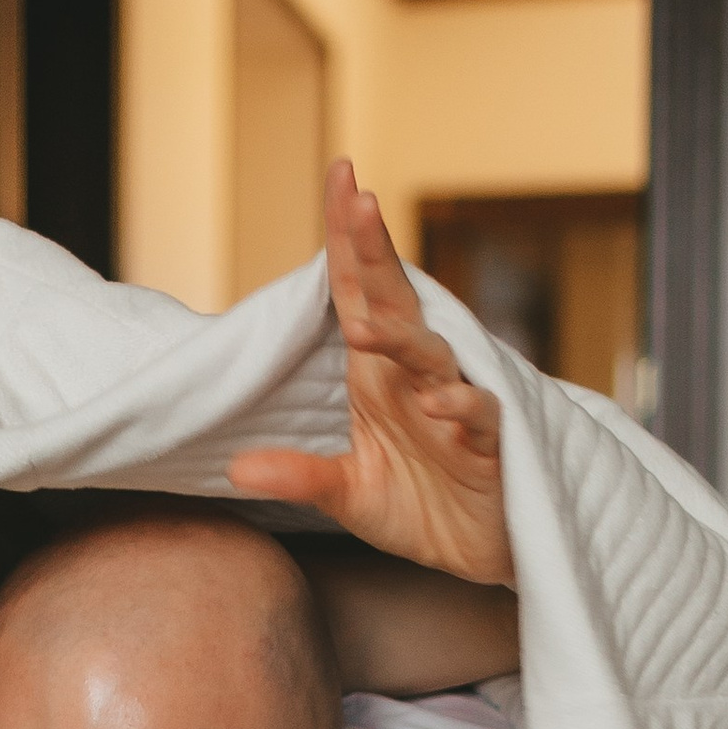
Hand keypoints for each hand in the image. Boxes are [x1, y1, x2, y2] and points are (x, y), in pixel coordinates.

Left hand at [230, 160, 510, 586]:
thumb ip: (299, 476)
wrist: (482, 553)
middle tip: (358, 198)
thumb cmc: (421, 508)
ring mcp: (455, 404)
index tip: (340, 175)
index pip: (360, 292)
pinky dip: (460, 405)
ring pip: (431, 354)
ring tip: (367, 325)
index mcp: (379, 374)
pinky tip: (439, 400)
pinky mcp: (488, 442)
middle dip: (376, 251)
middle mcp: (416, 377)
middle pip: (394, 301)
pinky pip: (477, 413)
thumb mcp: (347, 496)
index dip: (348, 239)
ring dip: (401, 337)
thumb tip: (238, 471)